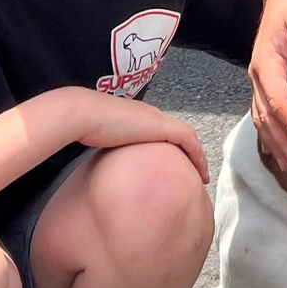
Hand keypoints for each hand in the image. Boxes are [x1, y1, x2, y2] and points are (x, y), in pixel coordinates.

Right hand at [59, 90, 209, 180]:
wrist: (84, 113)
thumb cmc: (85, 125)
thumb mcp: (101, 137)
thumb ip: (108, 147)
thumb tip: (104, 167)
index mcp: (138, 116)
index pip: (163, 131)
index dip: (173, 147)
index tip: (176, 163)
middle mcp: (151, 115)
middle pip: (179, 133)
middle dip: (190, 151)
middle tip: (196, 170)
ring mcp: (157, 119)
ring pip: (188, 137)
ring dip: (197, 155)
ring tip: (202, 174)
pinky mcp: (161, 127)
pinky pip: (188, 142)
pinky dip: (197, 156)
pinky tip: (201, 172)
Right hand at [250, 0, 286, 167]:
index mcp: (265, 62)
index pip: (277, 99)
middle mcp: (258, 75)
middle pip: (266, 116)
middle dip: (281, 142)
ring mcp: (260, 81)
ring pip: (262, 119)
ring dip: (275, 144)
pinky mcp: (266, 84)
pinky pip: (263, 114)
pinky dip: (270, 135)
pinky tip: (278, 151)